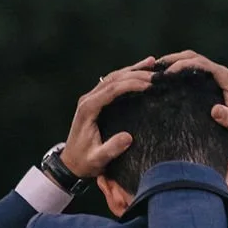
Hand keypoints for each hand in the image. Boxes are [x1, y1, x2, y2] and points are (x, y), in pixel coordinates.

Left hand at [60, 57, 156, 177]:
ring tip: (152, 64)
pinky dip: (127, 76)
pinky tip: (140, 71)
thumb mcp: (98, 159)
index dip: (131, 84)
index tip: (149, 84)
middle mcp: (88, 100)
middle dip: (135, 74)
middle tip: (157, 74)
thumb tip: (128, 137)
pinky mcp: (95, 101)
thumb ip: (111, 149)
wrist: (70, 164)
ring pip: (113, 77)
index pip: (111, 89)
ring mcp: (91, 99)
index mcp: (88, 109)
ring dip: (132, 70)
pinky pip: (112, 84)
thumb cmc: (85, 162)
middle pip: (113, 79)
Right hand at [157, 51, 227, 152]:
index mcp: (225, 78)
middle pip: (193, 57)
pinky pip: (192, 70)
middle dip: (173, 60)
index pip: (200, 63)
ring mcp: (216, 77)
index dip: (182, 64)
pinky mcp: (212, 83)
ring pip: (192, 61)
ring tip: (154, 71)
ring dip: (174, 63)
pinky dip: (178, 71)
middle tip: (154, 68)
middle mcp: (221, 74)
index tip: (166, 73)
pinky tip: (165, 80)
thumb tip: (215, 111)